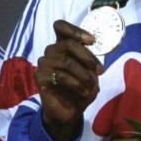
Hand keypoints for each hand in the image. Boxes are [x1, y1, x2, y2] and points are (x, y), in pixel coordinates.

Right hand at [35, 19, 103, 140]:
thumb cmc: (80, 89)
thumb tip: (93, 54)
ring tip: (92, 86)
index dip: (75, 30)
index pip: (60, 27)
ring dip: (84, 74)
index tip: (91, 40)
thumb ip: (90, 61)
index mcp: (63, 46)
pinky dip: (76, 84)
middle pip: (68, 43)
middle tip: (99, 70)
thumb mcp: (90, 74)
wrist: (69, 112)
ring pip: (66, 61)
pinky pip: (60, 76)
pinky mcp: (40, 77)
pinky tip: (83, 92)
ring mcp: (44, 63)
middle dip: (87, 56)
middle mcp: (51, 51)